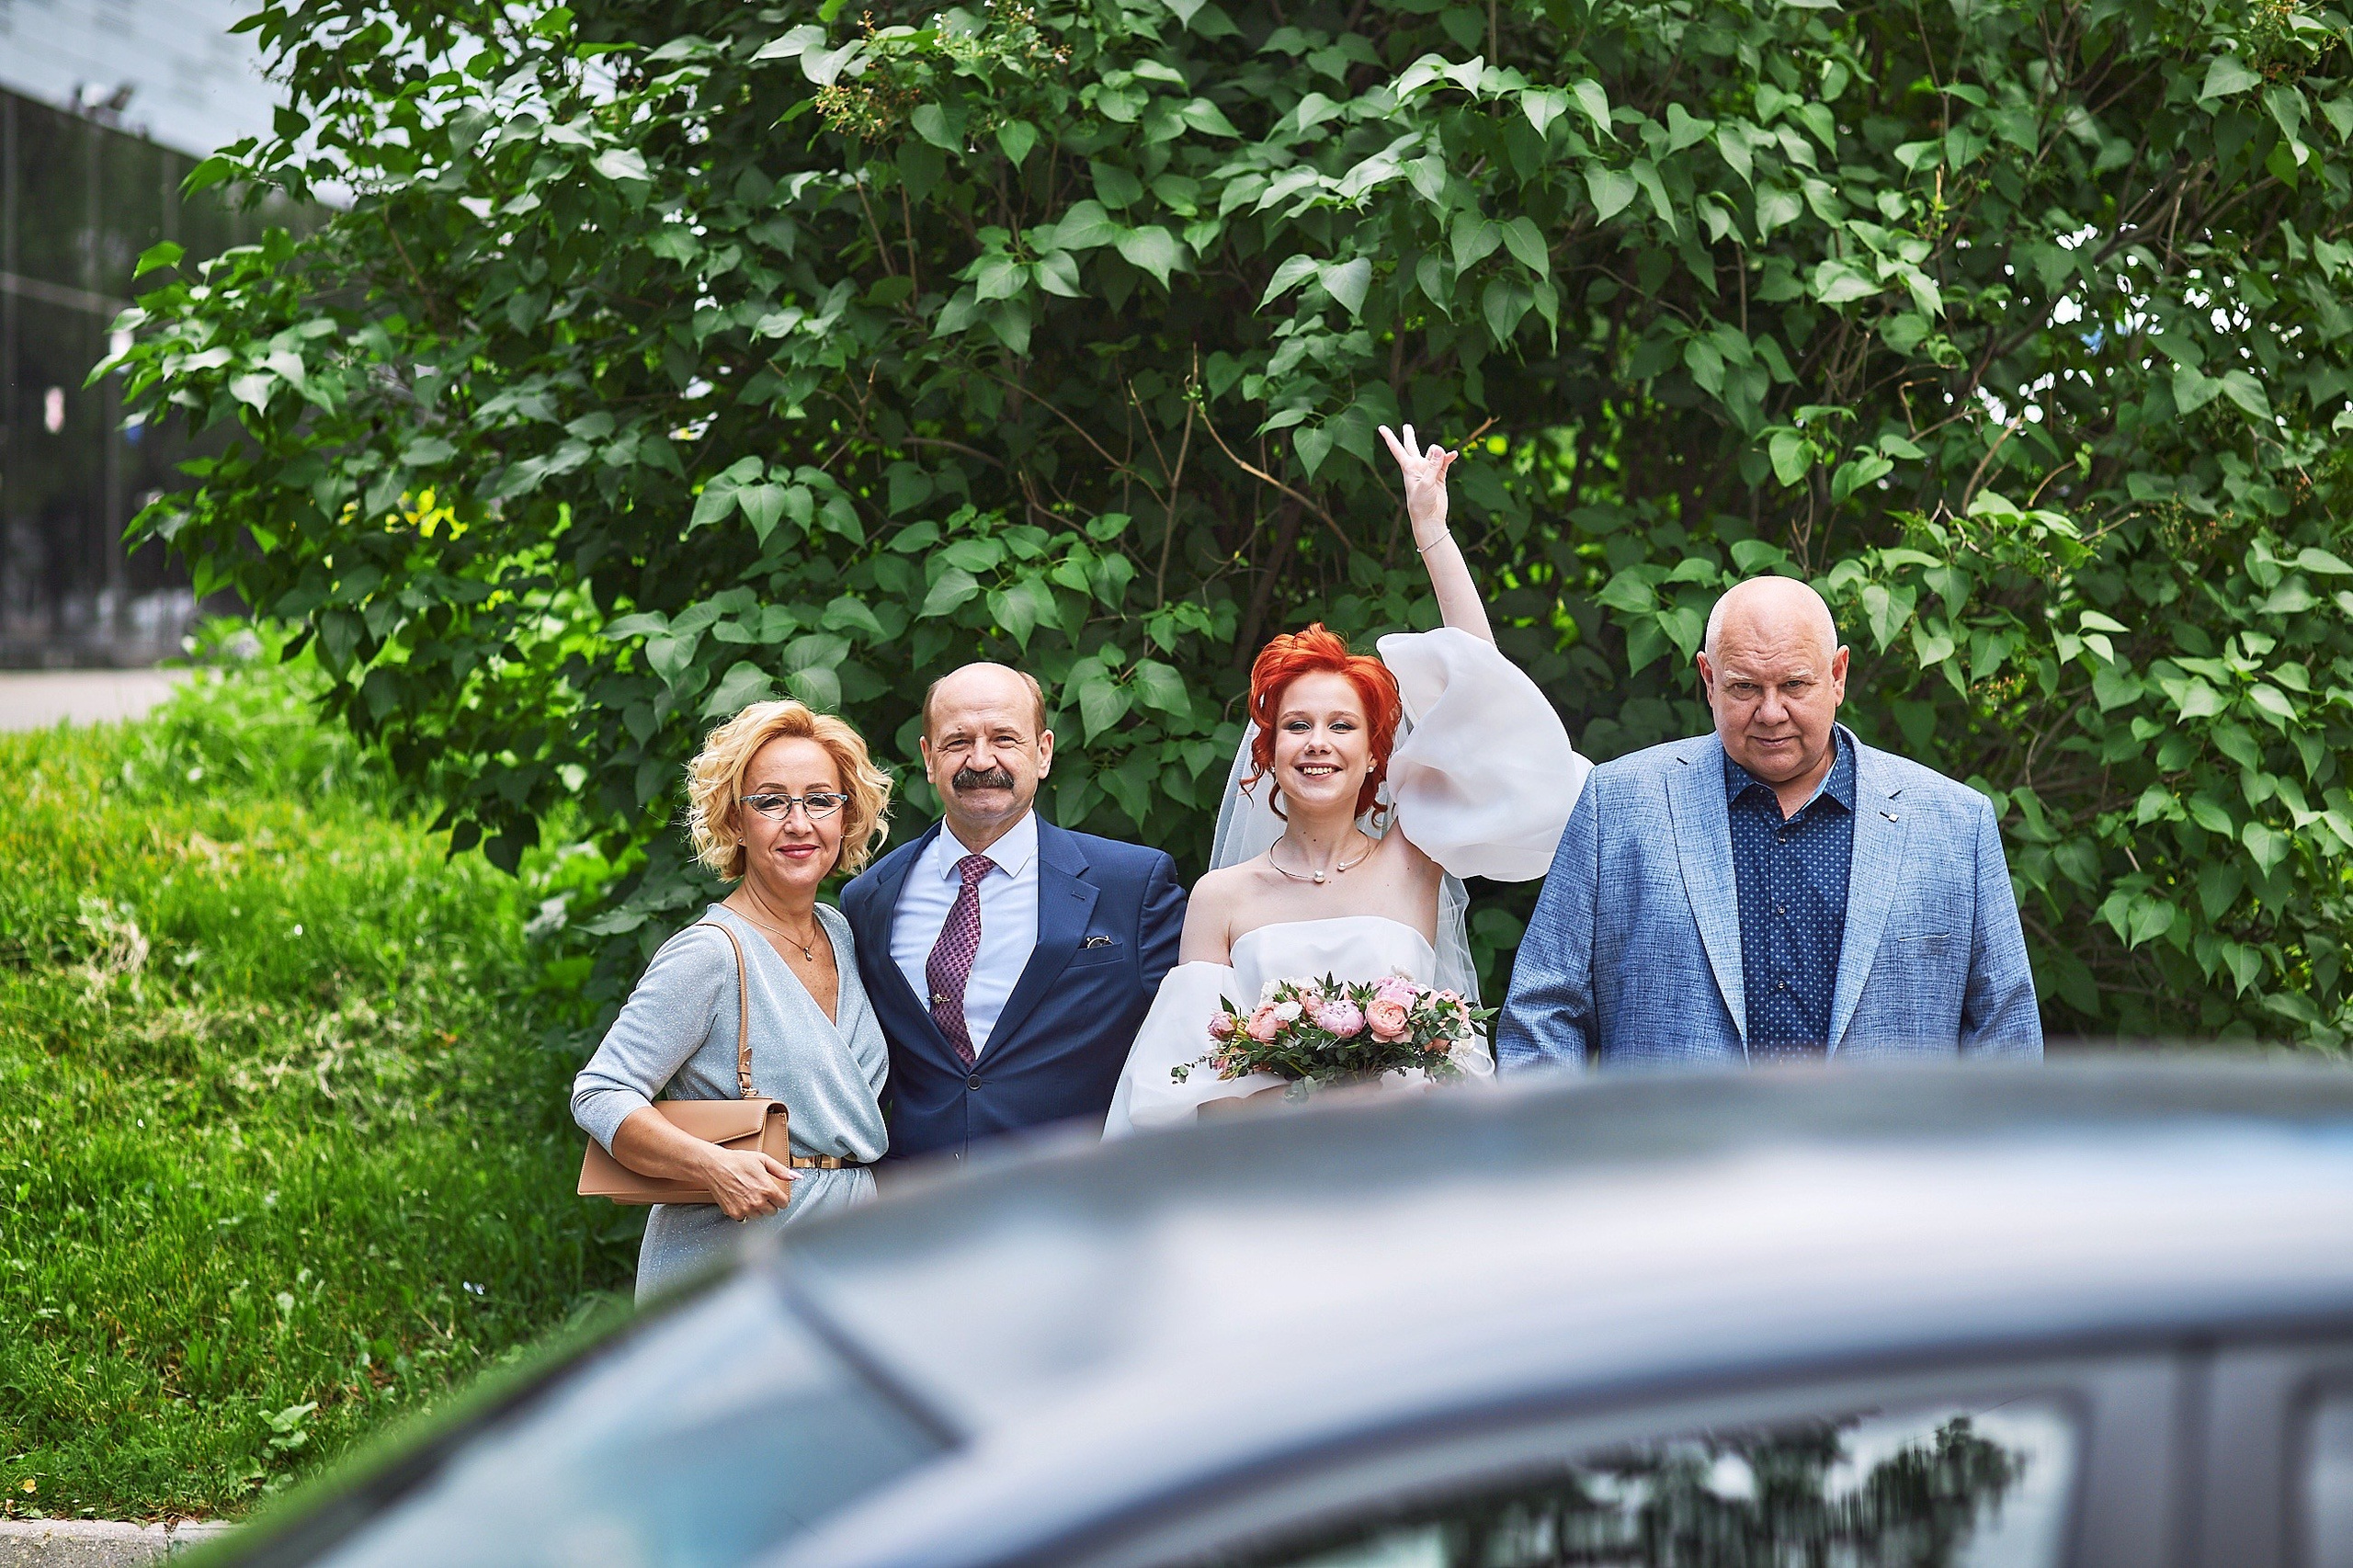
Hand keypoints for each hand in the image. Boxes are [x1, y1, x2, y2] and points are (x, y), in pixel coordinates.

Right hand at [703, 1148, 796, 1219]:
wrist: (715, 1166)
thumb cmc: (737, 1161)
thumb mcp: (762, 1160)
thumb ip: (781, 1170)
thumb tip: (796, 1177)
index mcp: (767, 1189)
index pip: (783, 1204)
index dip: (781, 1198)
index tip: (777, 1195)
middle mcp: (757, 1201)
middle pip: (773, 1212)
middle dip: (770, 1203)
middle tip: (762, 1193)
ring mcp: (745, 1209)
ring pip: (759, 1216)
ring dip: (757, 1208)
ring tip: (749, 1195)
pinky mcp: (734, 1213)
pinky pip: (745, 1218)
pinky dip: (744, 1211)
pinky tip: (740, 1200)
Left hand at [1379, 423, 1458, 539]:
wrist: (1430, 518)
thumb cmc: (1421, 503)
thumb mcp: (1426, 483)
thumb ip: (1432, 465)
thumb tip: (1439, 448)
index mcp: (1408, 468)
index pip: (1397, 449)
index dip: (1389, 437)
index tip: (1381, 427)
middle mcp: (1417, 467)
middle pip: (1412, 446)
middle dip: (1409, 436)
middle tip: (1407, 426)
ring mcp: (1428, 471)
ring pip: (1434, 453)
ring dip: (1439, 453)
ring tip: (1445, 456)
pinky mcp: (1439, 476)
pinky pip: (1444, 462)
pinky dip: (1449, 457)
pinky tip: (1454, 454)